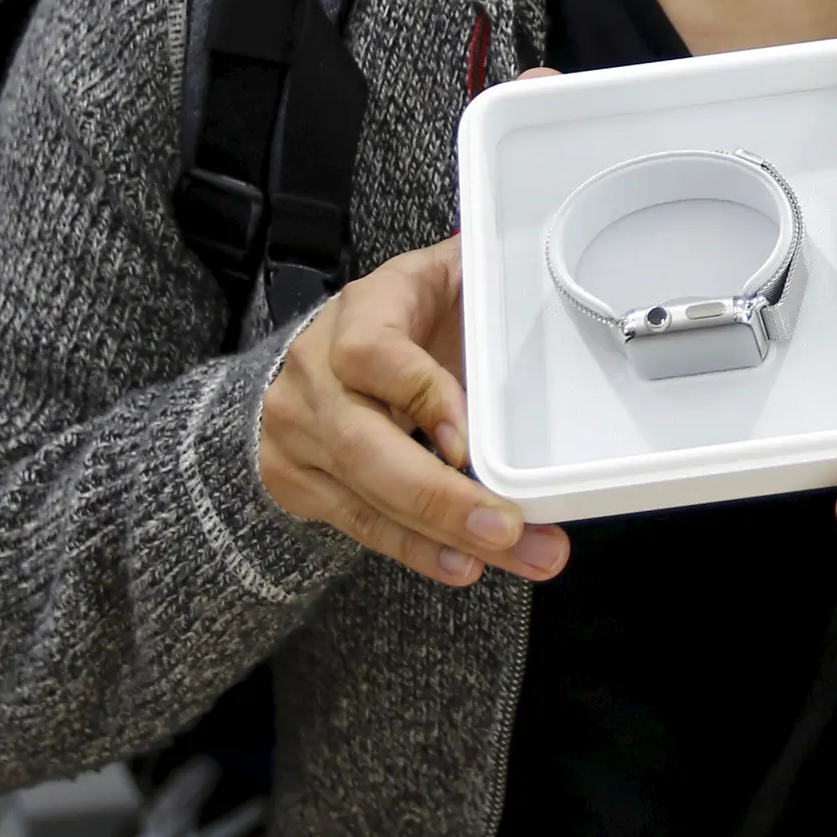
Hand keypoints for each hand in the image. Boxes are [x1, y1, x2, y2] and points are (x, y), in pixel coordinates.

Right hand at [255, 236, 570, 587]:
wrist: (315, 354)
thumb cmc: (401, 316)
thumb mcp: (437, 281)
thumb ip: (480, 281)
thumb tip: (538, 274)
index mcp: (358, 312)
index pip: (371, 354)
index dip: (420, 396)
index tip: (468, 442)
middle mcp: (316, 374)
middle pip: (363, 445)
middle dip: (439, 496)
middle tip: (506, 524)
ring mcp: (300, 433)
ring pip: (367, 494)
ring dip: (444, 535)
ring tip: (515, 552)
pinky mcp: (298, 482)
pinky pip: (360, 524)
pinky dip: (417, 549)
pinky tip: (463, 563)